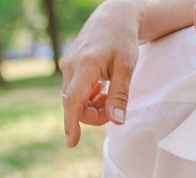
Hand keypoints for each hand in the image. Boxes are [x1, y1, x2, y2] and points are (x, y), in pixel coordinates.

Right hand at [61, 0, 141, 146]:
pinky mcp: (70, 67)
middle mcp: (71, 67)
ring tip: (111, 94)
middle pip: (75, 105)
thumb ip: (120, 95)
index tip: (71, 143)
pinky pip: (75, 92)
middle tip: (115, 106)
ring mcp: (68, 67)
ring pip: (75, 100)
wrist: (113, 18)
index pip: (74, 102)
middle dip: (94, 114)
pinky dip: (88, 97)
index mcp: (85, 66)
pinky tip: (102, 89)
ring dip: (92, 106)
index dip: (72, 124)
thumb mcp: (127, 67)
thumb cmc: (122, 40)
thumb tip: (116, 120)